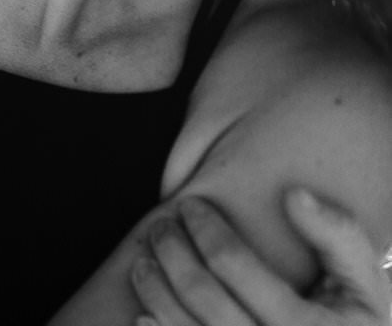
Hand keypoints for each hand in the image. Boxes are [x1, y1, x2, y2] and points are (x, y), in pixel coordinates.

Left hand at [131, 189, 390, 325]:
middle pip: (201, 296)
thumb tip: (292, 195)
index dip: (204, 228)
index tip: (189, 205)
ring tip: (144, 260)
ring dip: (153, 290)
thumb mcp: (364, 282)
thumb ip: (337, 234)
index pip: (233, 265)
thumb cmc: (355, 322)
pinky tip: (144, 313)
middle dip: (171, 253)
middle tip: (160, 227)